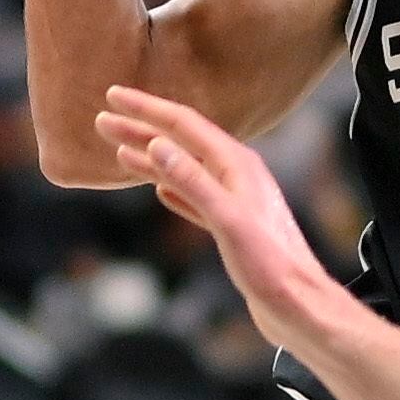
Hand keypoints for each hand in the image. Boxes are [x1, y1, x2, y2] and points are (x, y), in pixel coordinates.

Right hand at [99, 85, 346, 346]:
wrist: (298, 305)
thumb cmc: (269, 265)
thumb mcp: (226, 220)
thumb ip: (192, 180)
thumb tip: (157, 143)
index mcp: (238, 165)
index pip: (183, 124)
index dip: (146, 108)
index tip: (112, 95)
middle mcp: (238, 175)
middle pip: (182, 142)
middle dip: (141, 129)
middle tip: (102, 120)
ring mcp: (236, 200)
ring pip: (186, 169)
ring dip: (151, 158)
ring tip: (118, 150)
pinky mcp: (232, 227)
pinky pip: (195, 197)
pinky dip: (173, 188)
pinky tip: (158, 189)